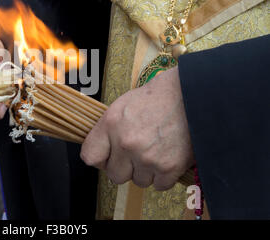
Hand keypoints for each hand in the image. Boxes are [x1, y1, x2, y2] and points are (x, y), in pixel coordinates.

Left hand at [81, 67, 194, 190]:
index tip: (109, 156)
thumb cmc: (155, 100)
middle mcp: (126, 143)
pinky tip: (167, 157)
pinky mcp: (169, 167)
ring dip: (146, 171)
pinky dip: (164, 175)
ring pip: (139, 181)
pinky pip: (160, 185)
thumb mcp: (121, 106)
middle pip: (115, 175)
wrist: (189, 95)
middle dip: (125, 167)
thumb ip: (107, 131)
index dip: (101, 159)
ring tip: (155, 151)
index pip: (90, 157)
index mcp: (111, 124)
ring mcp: (147, 157)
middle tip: (137, 154)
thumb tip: (101, 154)